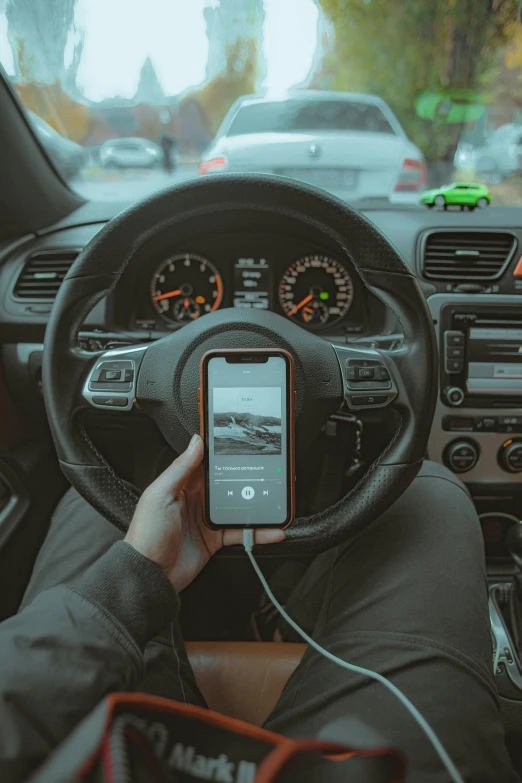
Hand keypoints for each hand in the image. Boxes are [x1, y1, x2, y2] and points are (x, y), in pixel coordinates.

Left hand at [124, 434, 284, 590]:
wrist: (150, 574)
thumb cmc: (146, 534)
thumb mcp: (160, 495)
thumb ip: (180, 468)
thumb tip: (196, 442)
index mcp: (181, 484)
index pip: (205, 462)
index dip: (221, 452)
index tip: (241, 442)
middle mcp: (196, 499)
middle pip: (226, 482)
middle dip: (246, 476)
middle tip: (267, 469)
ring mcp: (207, 519)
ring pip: (238, 506)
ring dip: (256, 504)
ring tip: (275, 499)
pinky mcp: (215, 539)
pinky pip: (241, 531)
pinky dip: (257, 531)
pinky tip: (272, 529)